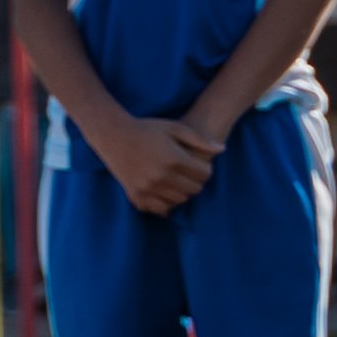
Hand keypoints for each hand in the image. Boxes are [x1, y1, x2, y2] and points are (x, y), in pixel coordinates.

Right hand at [98, 107, 214, 214]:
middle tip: (188, 173)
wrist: (114, 135)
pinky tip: (164, 191)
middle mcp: (162, 176)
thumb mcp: (175, 128)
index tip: (198, 164)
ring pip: (179, 200)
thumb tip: (221, 150)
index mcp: (174, 159)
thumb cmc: (148, 128)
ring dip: (182, 192)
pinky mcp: (136, 195)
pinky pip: (160, 208)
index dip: (205, 169)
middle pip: (194, 189)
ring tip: (176, 180)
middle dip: (195, 181)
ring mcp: (148, 188)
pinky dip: (166, 203)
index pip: (205, 175)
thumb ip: (199, 140)